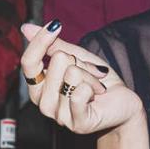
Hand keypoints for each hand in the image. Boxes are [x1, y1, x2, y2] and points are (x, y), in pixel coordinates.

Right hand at [21, 22, 144, 134]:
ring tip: (96, 87)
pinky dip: (93, 86)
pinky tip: (96, 94)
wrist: (123, 101)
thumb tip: (26, 27)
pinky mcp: (78, 123)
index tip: (56, 26)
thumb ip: (53, 45)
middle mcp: (44, 103)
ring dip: (91, 75)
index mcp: (39, 87)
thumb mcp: (77, 57)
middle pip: (57, 62)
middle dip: (81, 62)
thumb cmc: (98, 80)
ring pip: (72, 74)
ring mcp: (59, 115)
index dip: (40, 41)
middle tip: (90, 75)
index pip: (29, 61)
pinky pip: (80, 93)